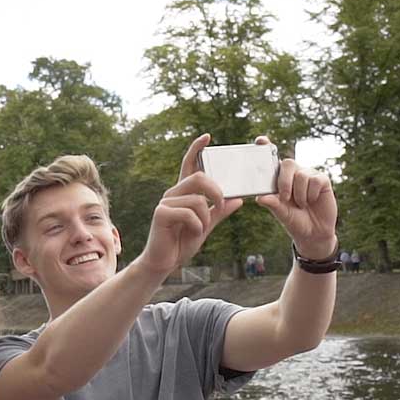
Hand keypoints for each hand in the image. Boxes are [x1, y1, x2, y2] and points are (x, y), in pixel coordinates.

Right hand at [139, 135, 244, 275]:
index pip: (189, 164)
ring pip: (198, 199)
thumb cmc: (182, 243)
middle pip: (200, 178)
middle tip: (222, 206)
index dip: (197, 149)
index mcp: (183, 193)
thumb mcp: (206, 226)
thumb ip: (220, 212)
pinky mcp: (161, 213)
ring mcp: (165, 202)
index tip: (208, 137)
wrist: (165, 262)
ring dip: (206, 218)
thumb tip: (239, 200)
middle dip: (217, 192)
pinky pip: (189, 213)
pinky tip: (192, 233)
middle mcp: (173, 193)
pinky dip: (197, 225)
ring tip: (200, 229)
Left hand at [254, 138, 337, 259]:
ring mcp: (308, 174)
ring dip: (299, 194)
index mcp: (279, 178)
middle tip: (285, 198)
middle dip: (284, 181)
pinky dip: (311, 194)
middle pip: (287, 163)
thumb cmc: (295, 221)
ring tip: (301, 205)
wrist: (314, 233)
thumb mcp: (282, 214)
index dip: (266, 147)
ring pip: (301, 174)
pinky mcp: (322, 180)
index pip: (272, 158)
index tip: (260, 140)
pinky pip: (314, 180)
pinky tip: (312, 201)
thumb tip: (260, 197)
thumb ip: (273, 204)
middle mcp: (293, 173)